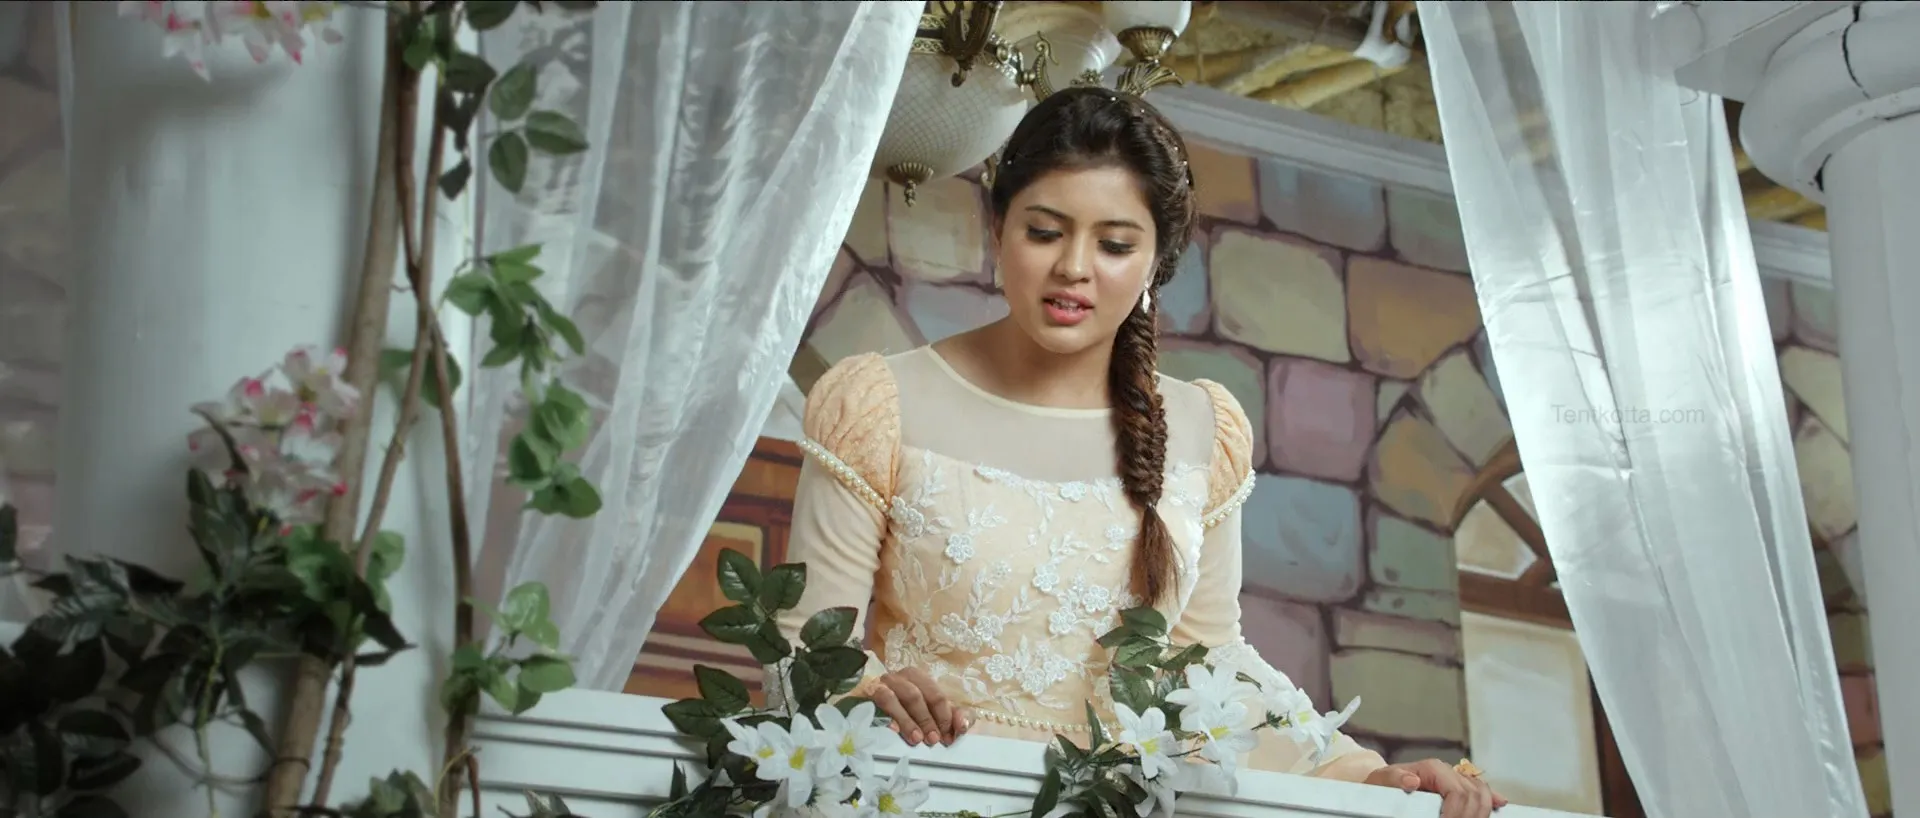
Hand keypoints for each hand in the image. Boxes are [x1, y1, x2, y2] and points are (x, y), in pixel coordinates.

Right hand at [865, 667, 968, 746]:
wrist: (870, 708)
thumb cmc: (915, 714)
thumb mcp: (940, 715)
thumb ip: (958, 718)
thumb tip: (963, 725)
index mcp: (920, 679)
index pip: (936, 695)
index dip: (945, 716)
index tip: (948, 738)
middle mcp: (900, 677)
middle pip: (914, 694)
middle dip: (926, 719)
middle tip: (933, 740)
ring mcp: (881, 684)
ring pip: (893, 697)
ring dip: (906, 719)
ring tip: (916, 739)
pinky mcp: (865, 693)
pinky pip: (875, 700)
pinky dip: (885, 714)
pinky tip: (892, 729)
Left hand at [1364, 759, 1506, 817]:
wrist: (1385, 783)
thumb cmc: (1383, 782)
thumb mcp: (1382, 780)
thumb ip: (1395, 778)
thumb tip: (1412, 781)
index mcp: (1433, 768)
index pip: (1457, 791)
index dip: (1457, 812)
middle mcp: (1448, 772)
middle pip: (1474, 794)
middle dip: (1470, 815)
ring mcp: (1456, 779)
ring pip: (1481, 793)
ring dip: (1480, 811)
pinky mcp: (1459, 788)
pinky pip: (1481, 792)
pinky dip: (1490, 800)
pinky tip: (1498, 806)